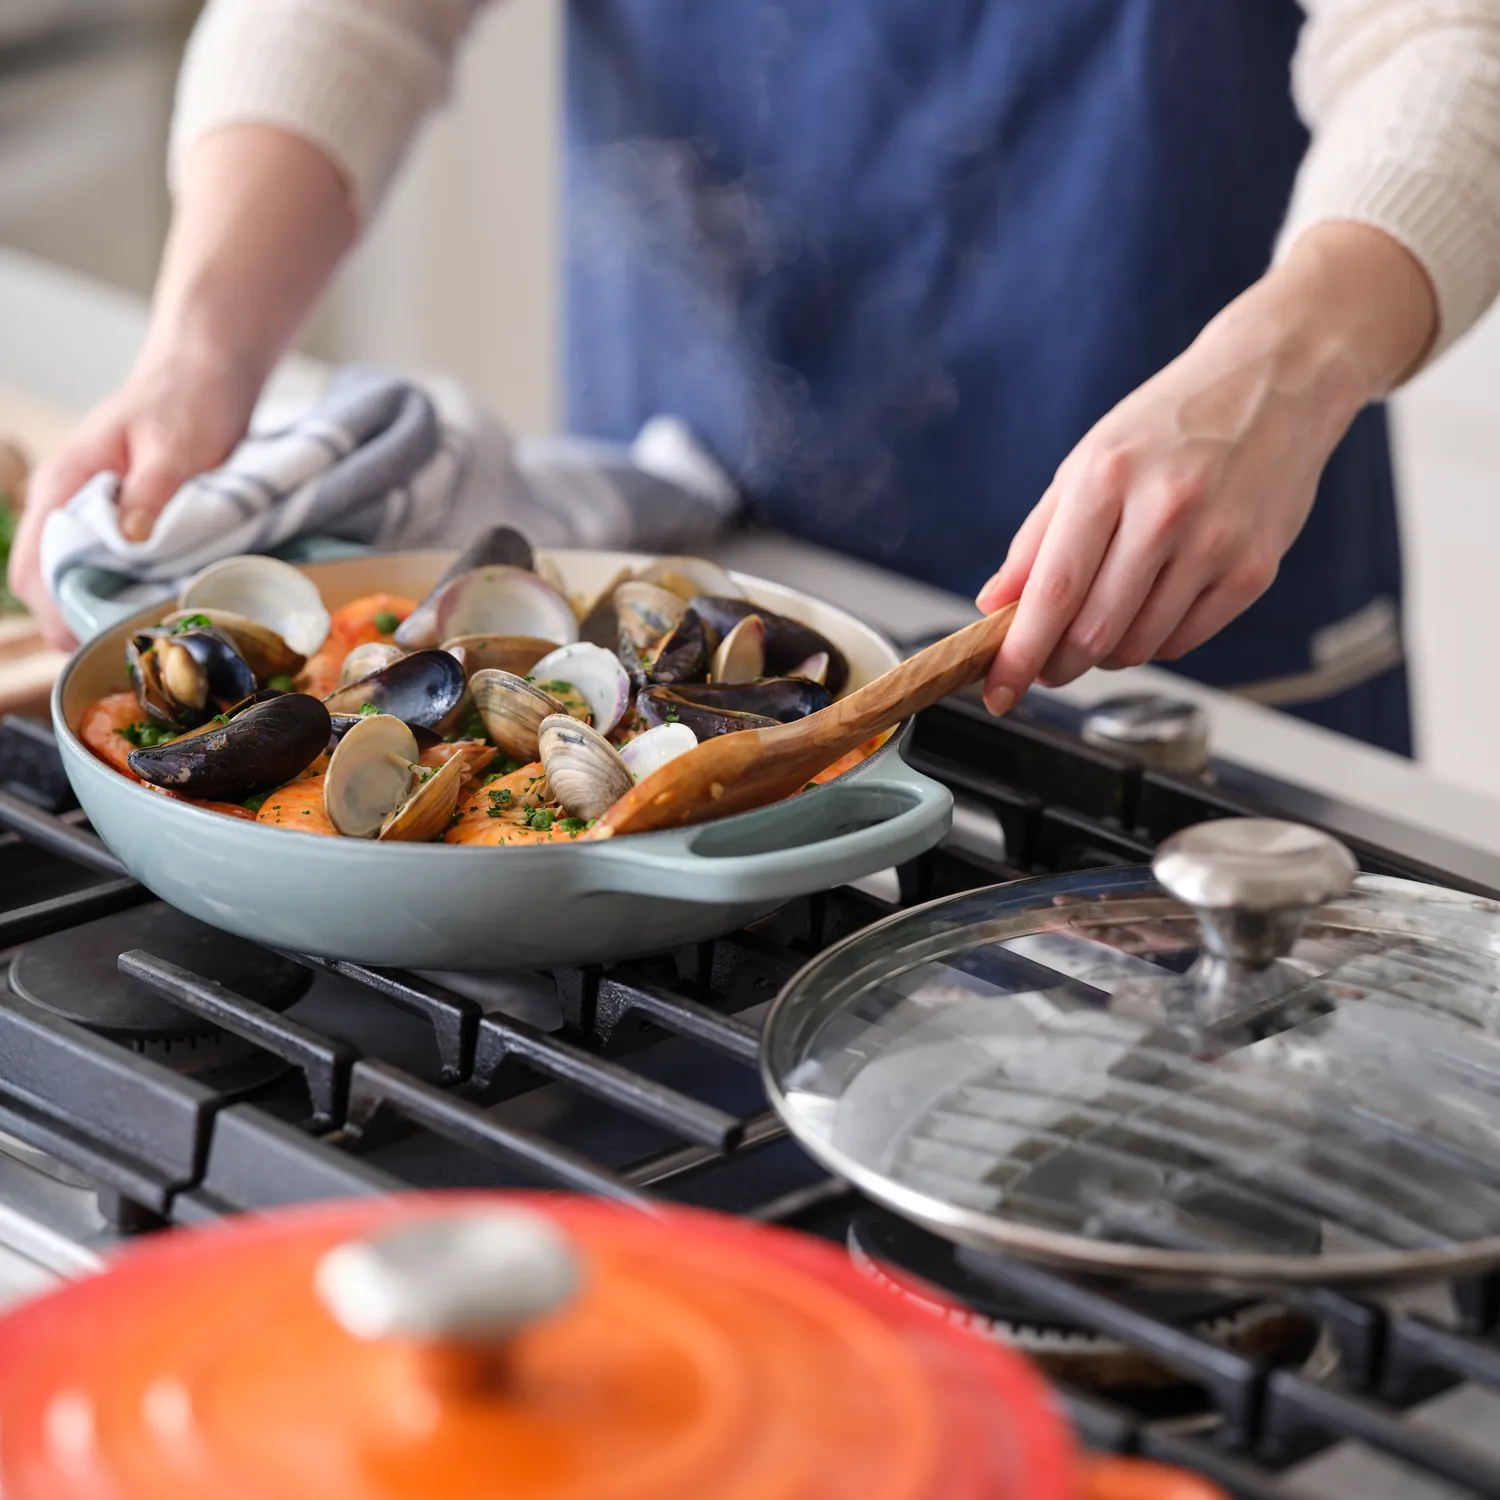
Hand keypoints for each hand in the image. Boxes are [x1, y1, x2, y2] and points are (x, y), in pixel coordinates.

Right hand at [8, 349, 255, 648]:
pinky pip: (104, 565)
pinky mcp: (120, 519)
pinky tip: (148, 609)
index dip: (53, 609)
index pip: (36, 562)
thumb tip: (130, 540)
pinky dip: (117, 591)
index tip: (85, 640)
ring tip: (135, 637)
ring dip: (95, 608)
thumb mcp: (174, 446)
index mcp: (66, 483)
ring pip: (74, 576)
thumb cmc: (187, 402)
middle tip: (118, 651)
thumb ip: (151, 493)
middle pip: (47, 580)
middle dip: (72, 619)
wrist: (205, 376)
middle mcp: (67, 501)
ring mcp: (90, 512)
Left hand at [976, 224, 1436, 715]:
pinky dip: (1152, 644)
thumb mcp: (1087, 463)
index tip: (996, 689)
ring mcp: (1217, 543)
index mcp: (1108, 478)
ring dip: (1104, 656)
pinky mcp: (1255, 569)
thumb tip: (993, 605)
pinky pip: (1185, 640)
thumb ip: (1036, 540)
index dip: (1018, 654)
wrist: (1277, 381)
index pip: (1053, 592)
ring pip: (1138, 645)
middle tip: (1045, 664)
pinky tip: (1144, 615)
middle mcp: (1165, 511)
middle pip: (1093, 632)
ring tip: (1097, 629)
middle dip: (1057, 664)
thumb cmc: (1171, 423)